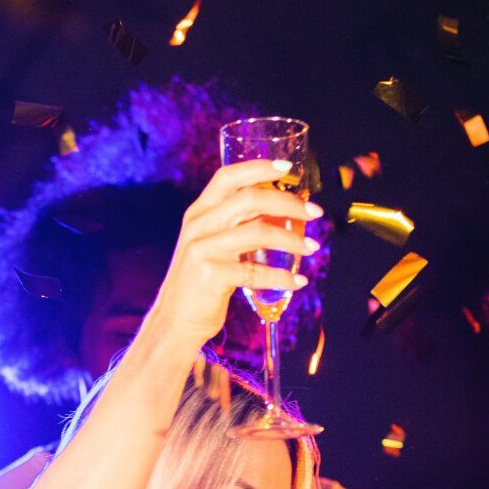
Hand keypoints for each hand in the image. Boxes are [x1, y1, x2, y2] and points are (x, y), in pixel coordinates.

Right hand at [136, 159, 323, 352]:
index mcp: (198, 213)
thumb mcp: (209, 244)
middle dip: (289, 202)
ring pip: (258, 232)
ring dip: (292, 239)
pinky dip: (283, 277)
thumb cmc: (199, 283)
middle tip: (314, 212)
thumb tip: (278, 208)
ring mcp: (203, 250)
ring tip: (312, 248)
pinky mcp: (212, 276)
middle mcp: (198, 226)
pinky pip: (257, 272)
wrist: (174, 321)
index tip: (287, 169)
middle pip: (250, 199)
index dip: (258, 168)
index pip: (228, 178)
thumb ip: (233, 225)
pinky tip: (297, 281)